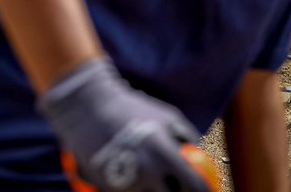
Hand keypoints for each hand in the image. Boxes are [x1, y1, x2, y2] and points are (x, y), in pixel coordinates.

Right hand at [39, 58, 205, 191]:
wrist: (89, 107)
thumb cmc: (131, 109)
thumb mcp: (165, 115)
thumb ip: (186, 136)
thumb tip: (201, 155)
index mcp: (163, 154)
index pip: (193, 186)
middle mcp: (147, 172)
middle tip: (174, 188)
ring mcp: (126, 183)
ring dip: (153, 190)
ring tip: (150, 178)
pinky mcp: (108, 189)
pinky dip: (134, 190)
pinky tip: (132, 179)